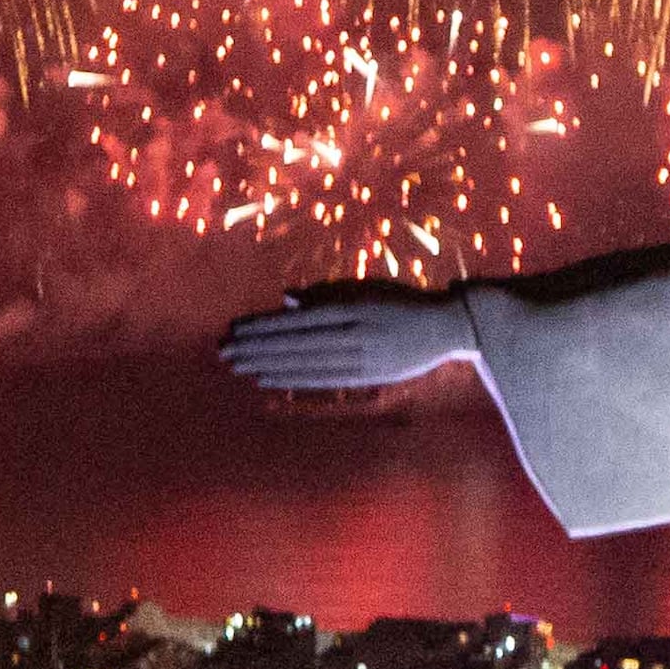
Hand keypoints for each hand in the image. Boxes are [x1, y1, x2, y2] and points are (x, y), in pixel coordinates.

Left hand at [218, 288, 478, 390]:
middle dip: (255, 347)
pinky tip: (268, 378)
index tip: (233, 330)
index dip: (262, 326)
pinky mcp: (368, 374)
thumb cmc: (400, 302)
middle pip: (293, 343)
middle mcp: (352, 332)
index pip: (295, 320)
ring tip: (237, 365)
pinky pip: (322, 377)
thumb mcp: (364, 289)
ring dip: (267, 364)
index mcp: (349, 306)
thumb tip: (287, 300)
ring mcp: (360, 356)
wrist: (447, 325)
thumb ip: (327, 294)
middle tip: (222, 351)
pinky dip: (292, 378)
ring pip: (304, 362)